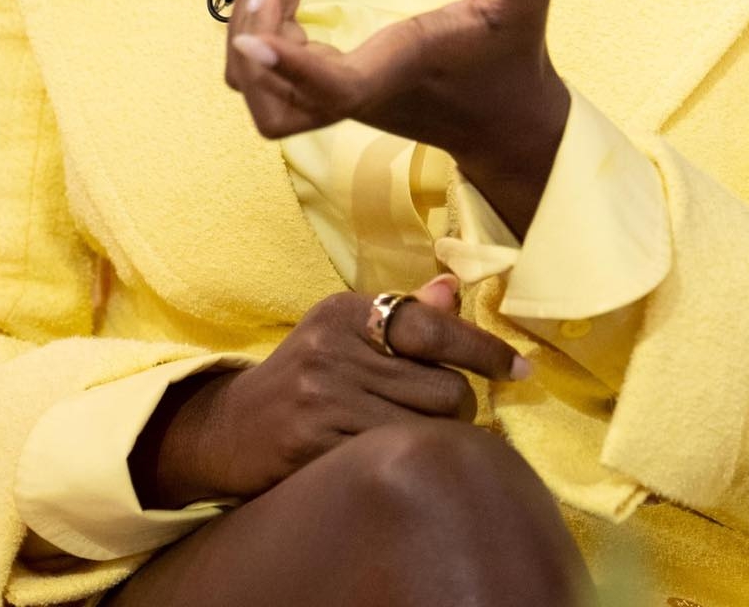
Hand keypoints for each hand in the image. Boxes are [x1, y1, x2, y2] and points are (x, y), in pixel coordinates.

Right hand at [133, 276, 529, 504]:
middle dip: (460, 407)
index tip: (520, 369)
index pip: (431, 324)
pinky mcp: (315, 446)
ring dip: (443, 440)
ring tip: (430, 439)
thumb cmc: (303, 377)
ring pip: (427, 427)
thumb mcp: (343, 332)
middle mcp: (334, 349)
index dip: (483, 350)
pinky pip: (393, 457)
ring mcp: (323, 399)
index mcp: (345, 311)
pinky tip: (403, 461)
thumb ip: (400, 313)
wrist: (228, 431)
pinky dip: (410, 461)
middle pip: (441, 386)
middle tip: (450, 416)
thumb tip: (452, 286)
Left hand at [223, 0, 568, 209]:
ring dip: (254, 17)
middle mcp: (356, 92)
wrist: (504, 121)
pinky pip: (270, 66)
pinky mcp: (329, 87)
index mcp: (397, 70)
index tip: (251, 37)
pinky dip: (269, 21)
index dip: (287, 64)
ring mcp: (336, 96)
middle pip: (267, 87)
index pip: (332, 88)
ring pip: (255, 81)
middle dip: (256, 19)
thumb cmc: (512, 57)